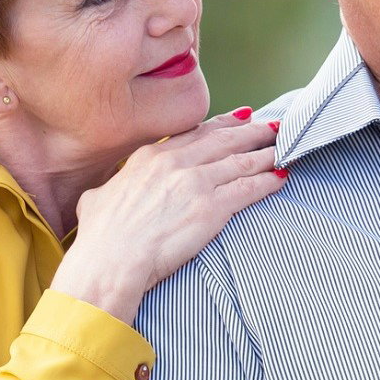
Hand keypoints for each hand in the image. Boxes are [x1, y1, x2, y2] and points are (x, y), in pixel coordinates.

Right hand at [50, 109, 282, 321]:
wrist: (110, 262)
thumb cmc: (99, 239)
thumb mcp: (96, 200)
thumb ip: (108, 190)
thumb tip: (101, 196)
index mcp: (149, 156)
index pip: (195, 133)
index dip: (222, 124)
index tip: (239, 118)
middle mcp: (175, 163)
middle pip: (224, 140)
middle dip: (251, 132)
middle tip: (270, 127)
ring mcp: (195, 183)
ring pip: (241, 160)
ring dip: (266, 153)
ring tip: (283, 148)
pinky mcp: (212, 207)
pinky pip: (249, 188)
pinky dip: (268, 181)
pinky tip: (282, 177)